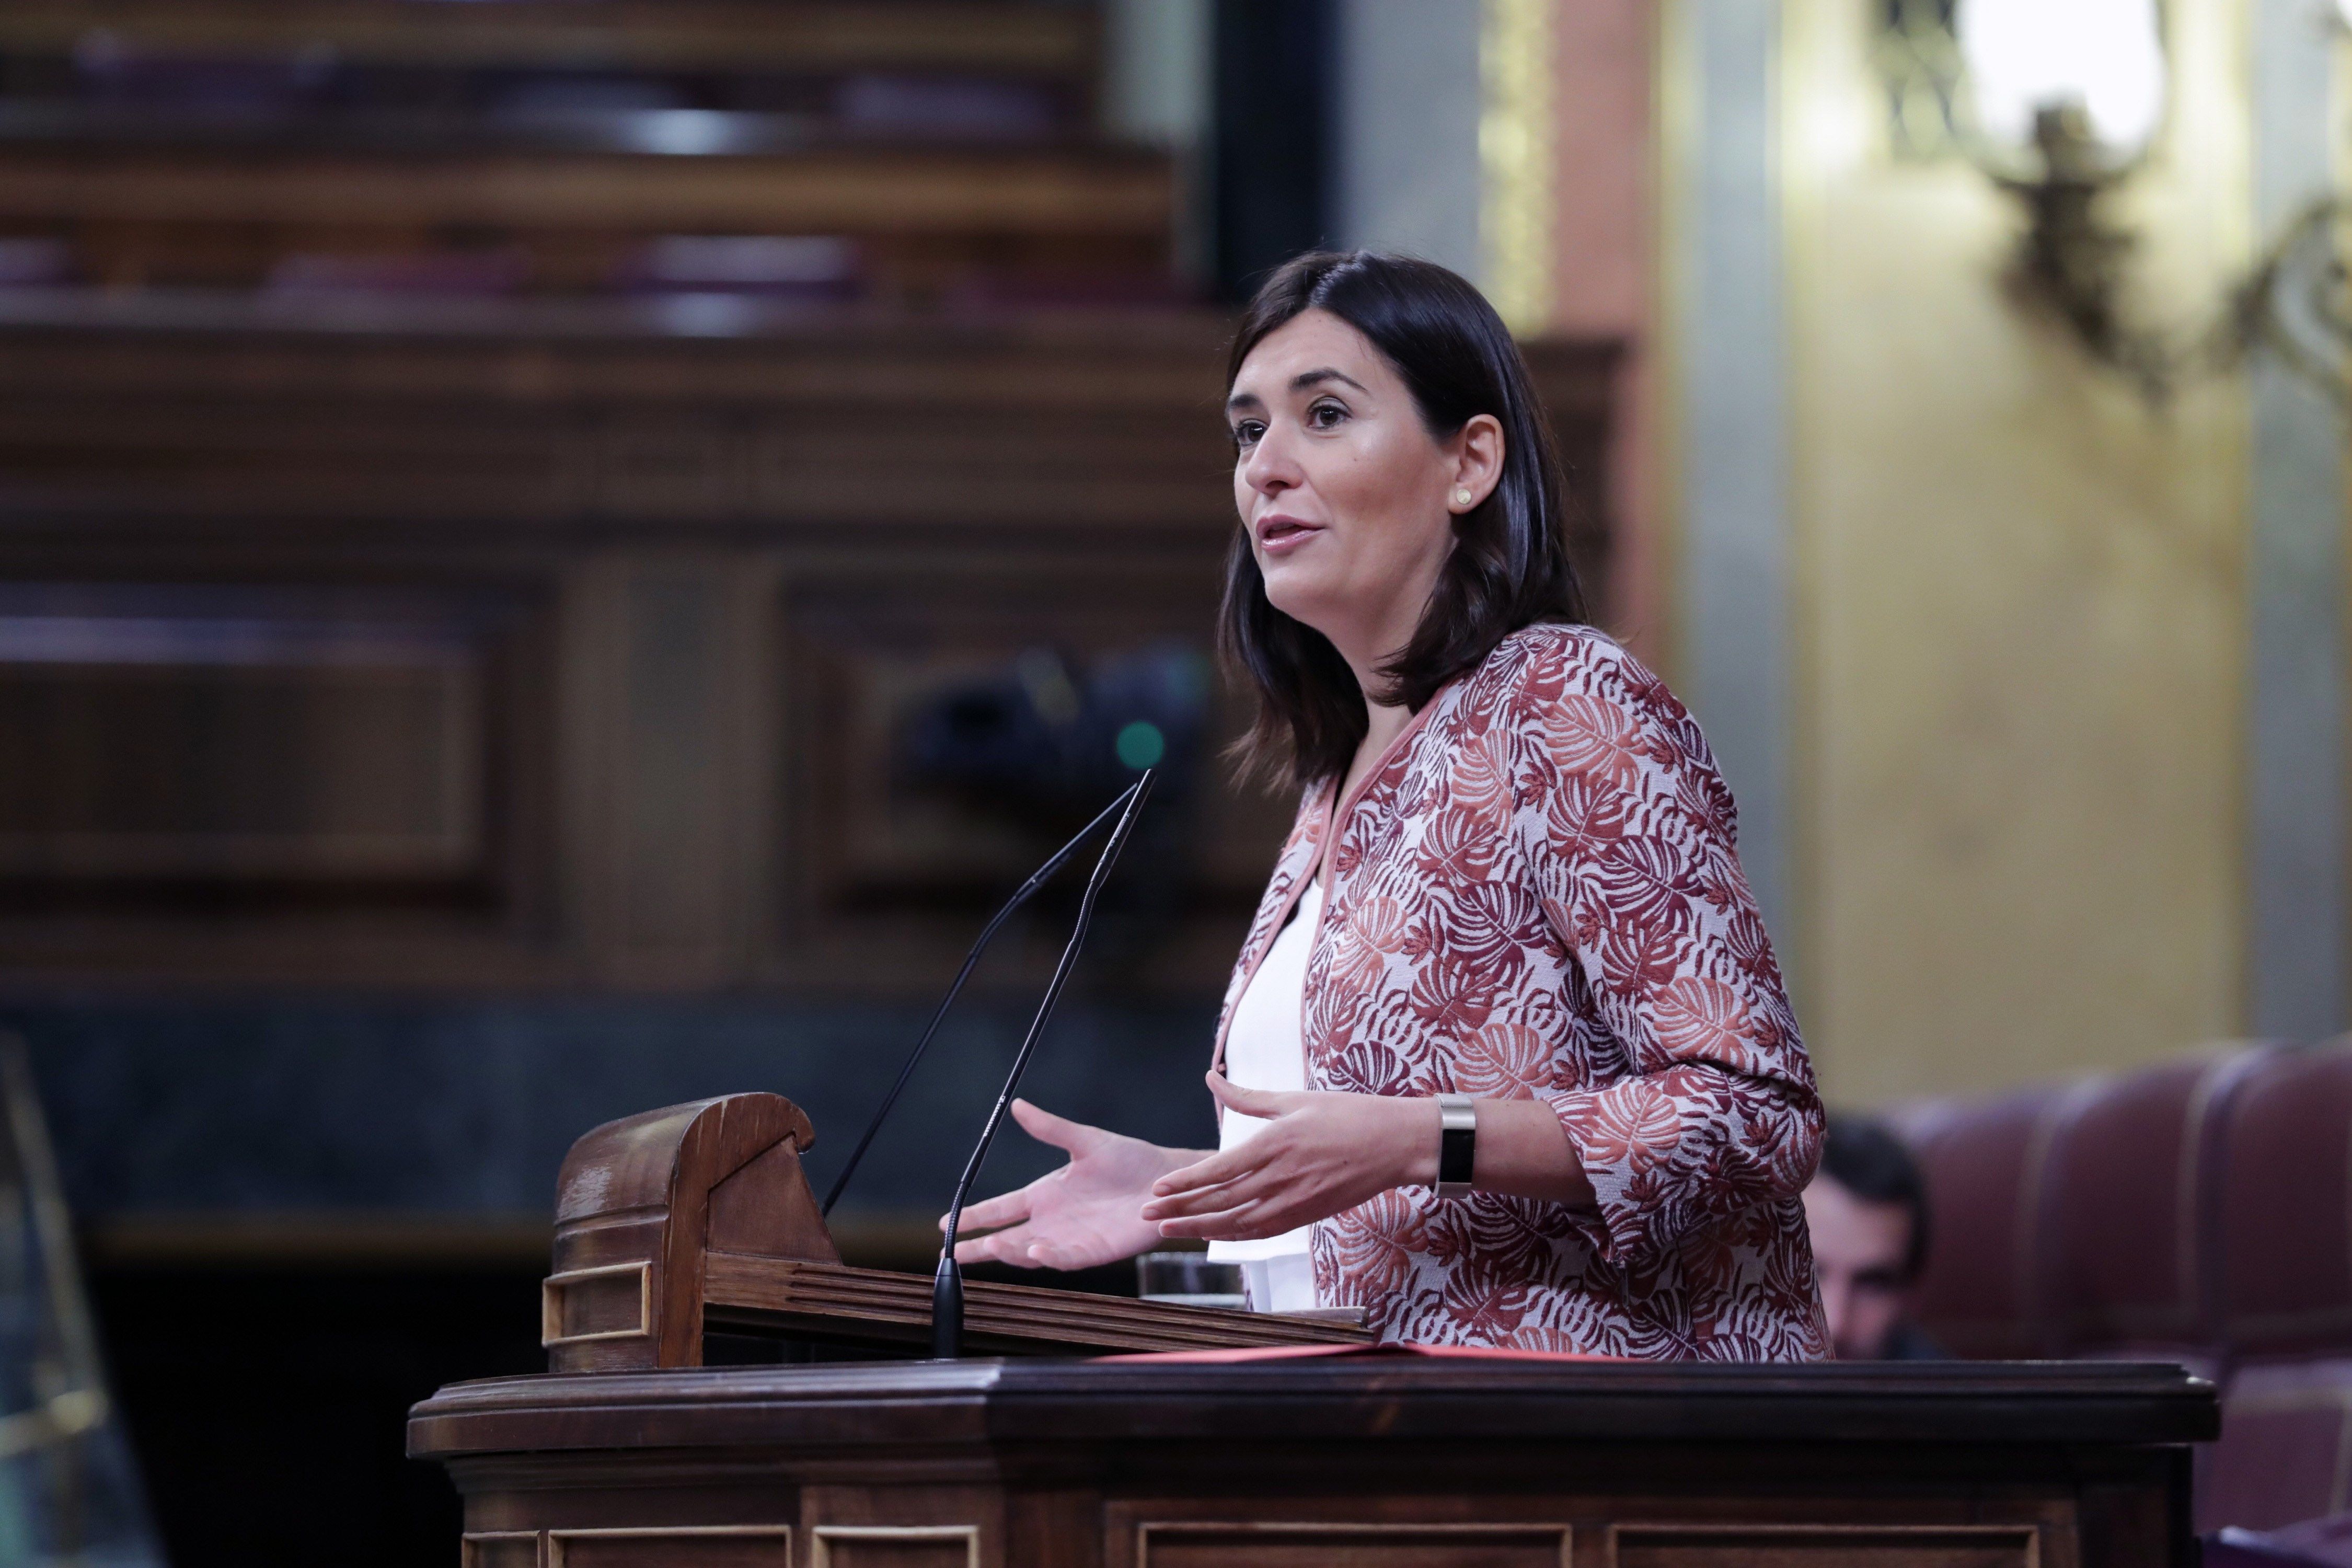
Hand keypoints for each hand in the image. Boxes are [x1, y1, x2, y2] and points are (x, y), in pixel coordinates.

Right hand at [940, 1099, 1195, 1269]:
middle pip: (1008, 1237)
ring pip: (1031, 1251)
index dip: (975, 1216)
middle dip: (981, 1246)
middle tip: (955, 1252)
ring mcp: (1072, 1238)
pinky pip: (1067, 1258)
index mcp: (1046, 1194)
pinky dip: (1050, 1257)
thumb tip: (1018, 1105)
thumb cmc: (1129, 1160)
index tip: (945, 1223)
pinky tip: (1035, 1250)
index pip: (1001, 1208)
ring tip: (991, 1246)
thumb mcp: (1085, 1140)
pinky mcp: (1095, 1251)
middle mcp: (1053, 1221)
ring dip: (1011, 1251)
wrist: (1167, 1180)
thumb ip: (1051, 1127)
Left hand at [1139, 1072, 1434, 1241]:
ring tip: (1170, 1230)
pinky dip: (1234, 1234)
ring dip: (1201, 1227)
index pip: (1219, 1170)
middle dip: (1181, 1209)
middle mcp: (1281, 1177)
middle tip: (1147, 1215)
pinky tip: (1213, 1234)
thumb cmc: (1347, 1114)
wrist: (1396, 1144)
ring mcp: (1295, 1201)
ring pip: (1237, 1223)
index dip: (1185, 1182)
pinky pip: (1262, 1231)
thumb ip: (1247, 1097)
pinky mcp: (1306, 1215)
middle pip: (1221, 1201)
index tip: (1157, 1189)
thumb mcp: (1294, 1099)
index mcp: (1275, 1144)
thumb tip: (1209, 1078)